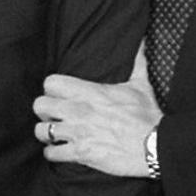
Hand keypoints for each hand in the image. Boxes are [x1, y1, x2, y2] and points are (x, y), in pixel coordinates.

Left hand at [32, 44, 161, 176]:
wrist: (155, 146)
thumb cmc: (147, 116)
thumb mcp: (141, 85)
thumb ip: (137, 62)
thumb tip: (143, 42)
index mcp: (89, 92)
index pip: (51, 83)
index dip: (51, 88)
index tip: (58, 94)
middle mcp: (78, 110)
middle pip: (39, 105)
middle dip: (44, 110)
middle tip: (53, 114)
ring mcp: (77, 132)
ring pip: (41, 131)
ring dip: (46, 133)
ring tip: (54, 133)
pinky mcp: (81, 153)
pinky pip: (52, 153)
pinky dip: (54, 153)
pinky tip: (61, 150)